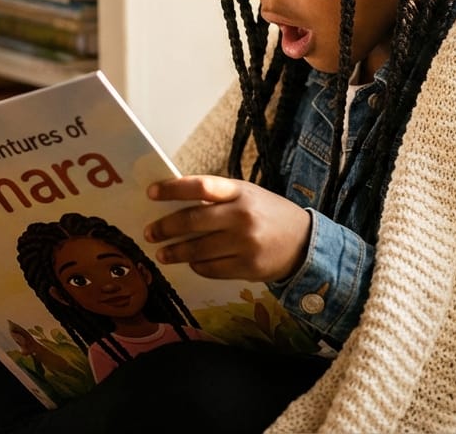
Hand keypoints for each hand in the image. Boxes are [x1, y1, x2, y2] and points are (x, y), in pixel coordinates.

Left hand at [144, 175, 310, 281]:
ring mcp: (245, 244)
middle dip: (165, 227)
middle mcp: (242, 216)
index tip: (152, 193)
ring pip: (197, 249)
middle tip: (150, 232)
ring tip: (161, 253)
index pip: (201, 186)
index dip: (173, 189)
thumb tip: (175, 204)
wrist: (305, 243)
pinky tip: (191, 262)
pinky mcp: (247, 267)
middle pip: (192, 220)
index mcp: (240, 192)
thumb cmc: (268, 214)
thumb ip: (218, 198)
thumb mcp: (248, 195)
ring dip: (174, 252)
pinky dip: (197, 265)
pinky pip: (210, 268)